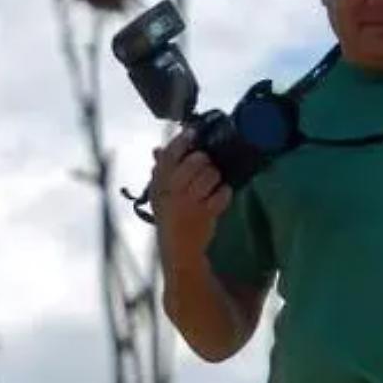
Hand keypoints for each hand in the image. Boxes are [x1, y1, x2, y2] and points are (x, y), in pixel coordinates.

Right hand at [148, 130, 231, 259]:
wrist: (177, 249)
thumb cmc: (170, 216)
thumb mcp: (159, 194)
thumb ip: (160, 172)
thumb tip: (157, 150)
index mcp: (159, 183)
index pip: (170, 154)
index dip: (183, 141)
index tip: (193, 133)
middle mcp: (172, 191)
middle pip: (196, 161)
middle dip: (205, 160)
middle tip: (206, 165)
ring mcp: (189, 203)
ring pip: (211, 175)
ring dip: (215, 175)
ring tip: (214, 181)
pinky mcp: (205, 215)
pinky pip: (222, 194)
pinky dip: (225, 192)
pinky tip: (221, 194)